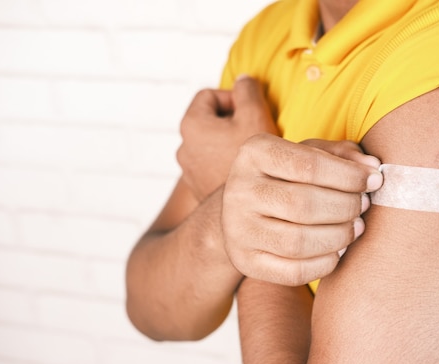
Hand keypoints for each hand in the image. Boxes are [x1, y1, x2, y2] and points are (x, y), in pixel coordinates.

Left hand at [176, 76, 278, 200]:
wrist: (251, 209)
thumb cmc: (254, 162)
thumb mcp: (255, 116)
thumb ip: (247, 91)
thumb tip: (242, 80)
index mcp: (191, 125)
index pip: (208, 96)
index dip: (233, 98)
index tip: (251, 113)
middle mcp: (183, 147)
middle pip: (208, 121)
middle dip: (231, 122)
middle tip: (254, 134)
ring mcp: (189, 170)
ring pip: (211, 144)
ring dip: (229, 143)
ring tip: (251, 155)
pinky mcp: (198, 187)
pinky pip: (211, 164)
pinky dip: (225, 162)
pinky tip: (245, 171)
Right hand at [222, 134, 382, 285]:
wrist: (243, 211)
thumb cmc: (288, 177)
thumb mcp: (310, 154)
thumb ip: (342, 155)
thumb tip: (373, 166)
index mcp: (254, 153)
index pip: (308, 165)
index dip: (348, 176)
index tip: (374, 181)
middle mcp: (239, 189)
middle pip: (303, 204)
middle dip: (346, 207)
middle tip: (364, 207)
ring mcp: (238, 229)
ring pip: (298, 242)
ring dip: (339, 237)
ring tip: (356, 228)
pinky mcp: (245, 261)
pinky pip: (293, 271)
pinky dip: (325, 263)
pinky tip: (338, 250)